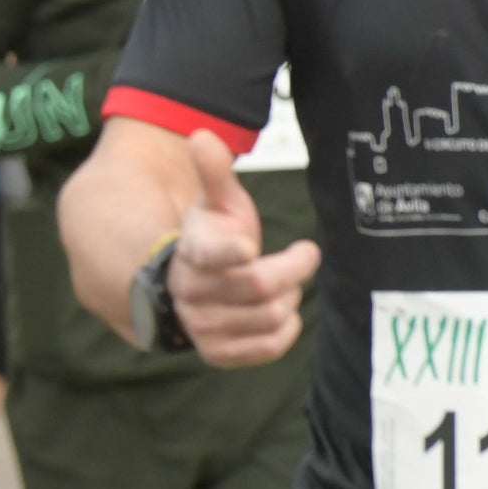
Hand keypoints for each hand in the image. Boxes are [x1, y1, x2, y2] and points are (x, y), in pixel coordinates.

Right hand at [173, 133, 318, 366]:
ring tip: (285, 284)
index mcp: (192, 253)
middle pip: (261, 286)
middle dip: (294, 269)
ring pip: (271, 315)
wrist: (184, 288)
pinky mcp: (218, 353)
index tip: (251, 246)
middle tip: (303, 255)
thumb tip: (202, 135)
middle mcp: (192, 294)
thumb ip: (214, 173)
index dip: (233, 252)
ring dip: (290, 297)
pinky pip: (269, 346)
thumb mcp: (215, 204)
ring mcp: (203, 327)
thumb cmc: (212, 238)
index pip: (215, 256)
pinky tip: (282, 311)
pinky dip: (287, 328)